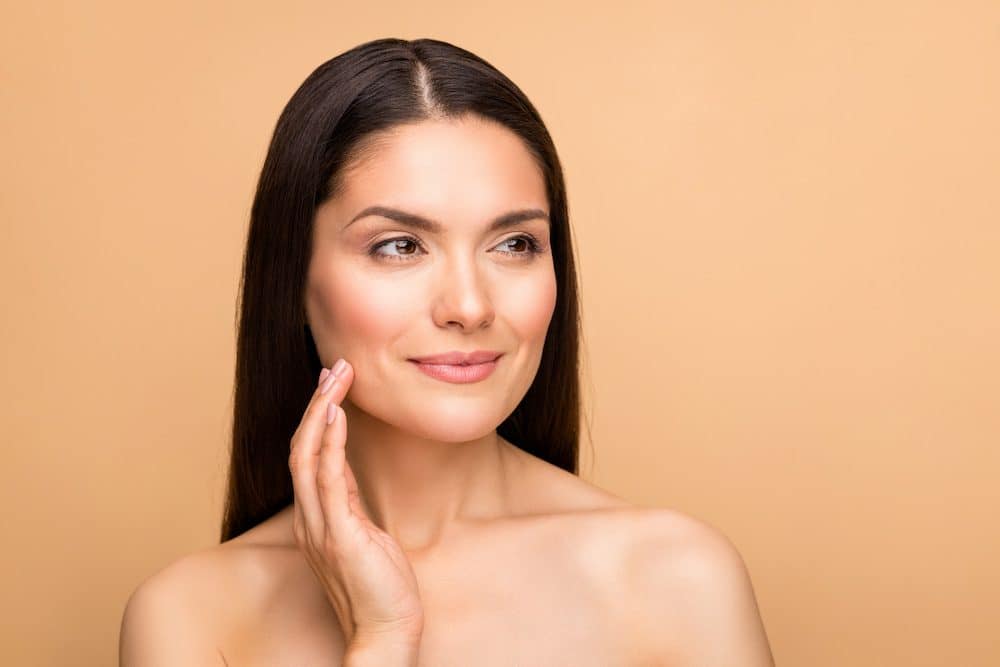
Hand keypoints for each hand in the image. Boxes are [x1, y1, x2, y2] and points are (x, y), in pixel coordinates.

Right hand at [288, 359, 424, 648]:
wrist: (385, 632)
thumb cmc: (380, 588)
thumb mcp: (364, 534)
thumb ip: (348, 502)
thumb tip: (345, 470)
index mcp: (315, 519)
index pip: (307, 458)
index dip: (315, 418)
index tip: (330, 386)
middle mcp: (310, 520)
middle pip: (300, 448)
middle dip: (315, 404)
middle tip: (335, 367)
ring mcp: (320, 527)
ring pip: (307, 455)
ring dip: (320, 411)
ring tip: (336, 376)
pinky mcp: (339, 535)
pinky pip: (327, 478)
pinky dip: (328, 442)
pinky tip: (335, 413)